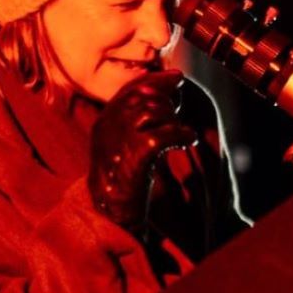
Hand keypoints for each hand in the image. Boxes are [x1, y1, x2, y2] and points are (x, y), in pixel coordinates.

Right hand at [89, 70, 200, 232]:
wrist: (111, 215)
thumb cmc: (123, 179)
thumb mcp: (124, 145)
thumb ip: (137, 121)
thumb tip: (167, 93)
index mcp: (104, 123)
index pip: (129, 90)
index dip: (156, 80)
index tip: (177, 77)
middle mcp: (107, 129)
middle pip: (141, 97)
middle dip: (165, 99)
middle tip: (178, 109)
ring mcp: (119, 143)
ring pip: (151, 112)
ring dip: (172, 118)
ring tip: (180, 132)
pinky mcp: (133, 160)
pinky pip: (162, 134)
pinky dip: (180, 133)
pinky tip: (188, 139)